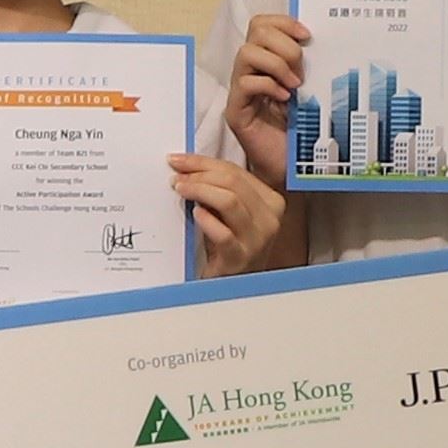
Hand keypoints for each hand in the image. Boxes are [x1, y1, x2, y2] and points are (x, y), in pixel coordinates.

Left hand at [169, 151, 285, 274]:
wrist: (234, 286)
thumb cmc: (230, 248)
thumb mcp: (232, 215)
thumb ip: (220, 190)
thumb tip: (187, 167)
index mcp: (270, 202)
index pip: (235, 171)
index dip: (203, 162)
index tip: (179, 160)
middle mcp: (270, 219)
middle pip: (233, 182)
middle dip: (199, 174)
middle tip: (176, 177)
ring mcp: (257, 239)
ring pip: (229, 201)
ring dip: (200, 191)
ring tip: (181, 190)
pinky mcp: (241, 258)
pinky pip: (223, 233)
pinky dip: (207, 220)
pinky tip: (196, 214)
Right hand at [228, 13, 309, 162]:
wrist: (290, 169)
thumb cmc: (300, 131)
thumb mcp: (310, 92)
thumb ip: (309, 67)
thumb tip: (324, 42)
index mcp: (266, 62)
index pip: (263, 24)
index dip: (284, 22)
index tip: (308, 35)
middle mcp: (249, 71)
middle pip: (255, 31)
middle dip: (283, 44)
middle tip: (301, 69)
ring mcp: (240, 91)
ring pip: (246, 53)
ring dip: (275, 64)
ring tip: (295, 84)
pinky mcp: (236, 111)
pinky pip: (245, 84)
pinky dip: (268, 85)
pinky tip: (285, 100)